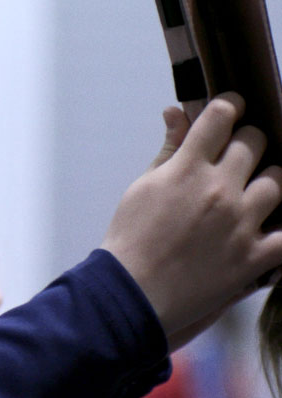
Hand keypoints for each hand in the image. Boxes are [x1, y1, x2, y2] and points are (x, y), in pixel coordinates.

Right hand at [99, 94, 281, 346]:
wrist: (133, 292)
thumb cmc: (131, 238)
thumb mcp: (143, 186)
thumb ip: (169, 149)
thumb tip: (176, 113)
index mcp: (187, 168)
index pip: (220, 117)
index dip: (229, 105)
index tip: (231, 108)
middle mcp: (219, 190)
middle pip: (255, 142)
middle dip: (248, 141)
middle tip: (240, 152)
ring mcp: (241, 223)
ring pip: (278, 182)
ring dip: (267, 181)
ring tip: (254, 191)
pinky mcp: (255, 256)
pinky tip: (273, 225)